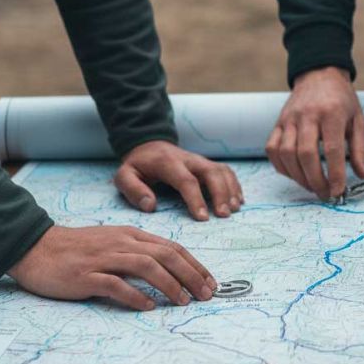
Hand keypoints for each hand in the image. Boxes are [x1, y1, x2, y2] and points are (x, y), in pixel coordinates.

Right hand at [7, 225, 216, 310]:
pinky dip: (135, 295)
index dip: (194, 265)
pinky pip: (115, 284)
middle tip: (205, 294)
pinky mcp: (86, 275)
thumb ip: (140, 253)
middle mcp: (122, 243)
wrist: (37, 247)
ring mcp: (104, 258)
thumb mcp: (115, 243)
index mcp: (132, 235)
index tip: (210, 282)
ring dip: (169, 284)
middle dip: (191, 275)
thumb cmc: (80, 249)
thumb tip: (172, 272)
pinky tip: (148, 306)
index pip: (172, 247)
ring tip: (183, 301)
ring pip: (146, 266)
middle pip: (165, 255)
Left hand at [115, 140, 242, 220]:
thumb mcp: (124, 176)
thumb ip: (133, 190)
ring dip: (231, 190)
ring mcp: (201, 161)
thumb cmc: (138, 166)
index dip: (196, 199)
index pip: (186, 180)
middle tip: (224, 215)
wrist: (149, 145)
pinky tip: (238, 201)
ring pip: (222, 171)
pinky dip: (235, 185)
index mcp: (168, 163)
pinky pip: (227, 171)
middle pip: (212, 173)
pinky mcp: (208, 164)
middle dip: (221, 193)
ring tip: (234, 210)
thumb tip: (151, 206)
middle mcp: (189, 159)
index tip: (202, 218)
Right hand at [266, 66, 363, 199]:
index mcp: (332, 113)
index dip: (334, 173)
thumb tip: (362, 174)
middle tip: (325, 194)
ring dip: (298, 176)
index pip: (331, 149)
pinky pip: (272, 149)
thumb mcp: (358, 120)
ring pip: (286, 153)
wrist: (319, 75)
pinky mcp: (278, 123)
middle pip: (305, 154)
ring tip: (312, 186)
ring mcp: (289, 119)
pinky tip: (295, 174)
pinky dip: (281, 167)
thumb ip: (360, 148)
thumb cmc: (342, 100)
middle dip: (315, 179)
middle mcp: (307, 115)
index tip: (338, 191)